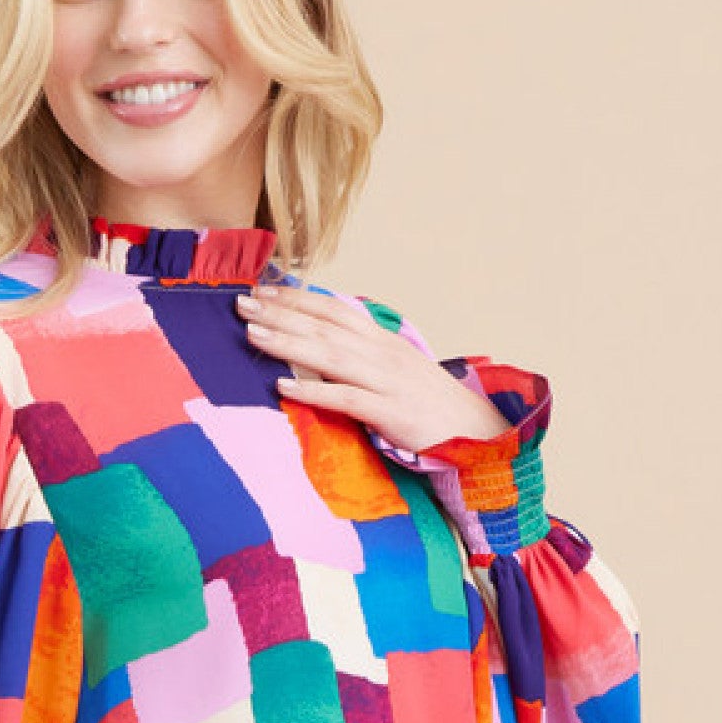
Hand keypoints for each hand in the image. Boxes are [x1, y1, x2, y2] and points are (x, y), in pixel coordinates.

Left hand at [235, 283, 508, 449]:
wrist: (478, 431)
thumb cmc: (432, 404)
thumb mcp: (398, 370)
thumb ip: (364, 356)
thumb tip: (326, 348)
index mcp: (383, 340)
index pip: (334, 310)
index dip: (297, 298)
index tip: (263, 291)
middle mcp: (382, 353)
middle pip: (324, 327)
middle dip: (281, 314)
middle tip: (243, 303)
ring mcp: (386, 381)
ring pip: (330, 356)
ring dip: (288, 343)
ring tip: (253, 335)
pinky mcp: (389, 412)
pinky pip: (345, 399)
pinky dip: (313, 391)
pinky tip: (283, 386)